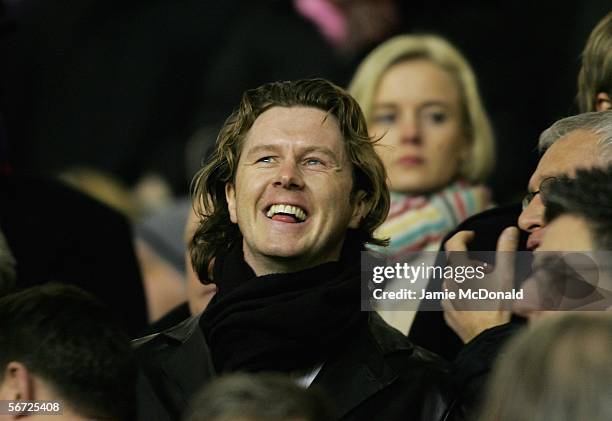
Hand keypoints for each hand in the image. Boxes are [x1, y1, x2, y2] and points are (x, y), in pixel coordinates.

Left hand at [441, 227, 518, 342]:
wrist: (488, 339)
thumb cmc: (497, 307)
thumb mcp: (505, 276)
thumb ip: (506, 250)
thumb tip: (510, 230)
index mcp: (460, 270)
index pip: (453, 243)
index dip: (463, 236)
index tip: (471, 237)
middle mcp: (449, 282)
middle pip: (456, 264)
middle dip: (472, 262)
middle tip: (489, 269)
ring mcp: (446, 298)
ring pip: (454, 280)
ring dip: (467, 278)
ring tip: (485, 287)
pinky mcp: (447, 312)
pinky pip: (452, 296)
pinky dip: (462, 294)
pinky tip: (478, 301)